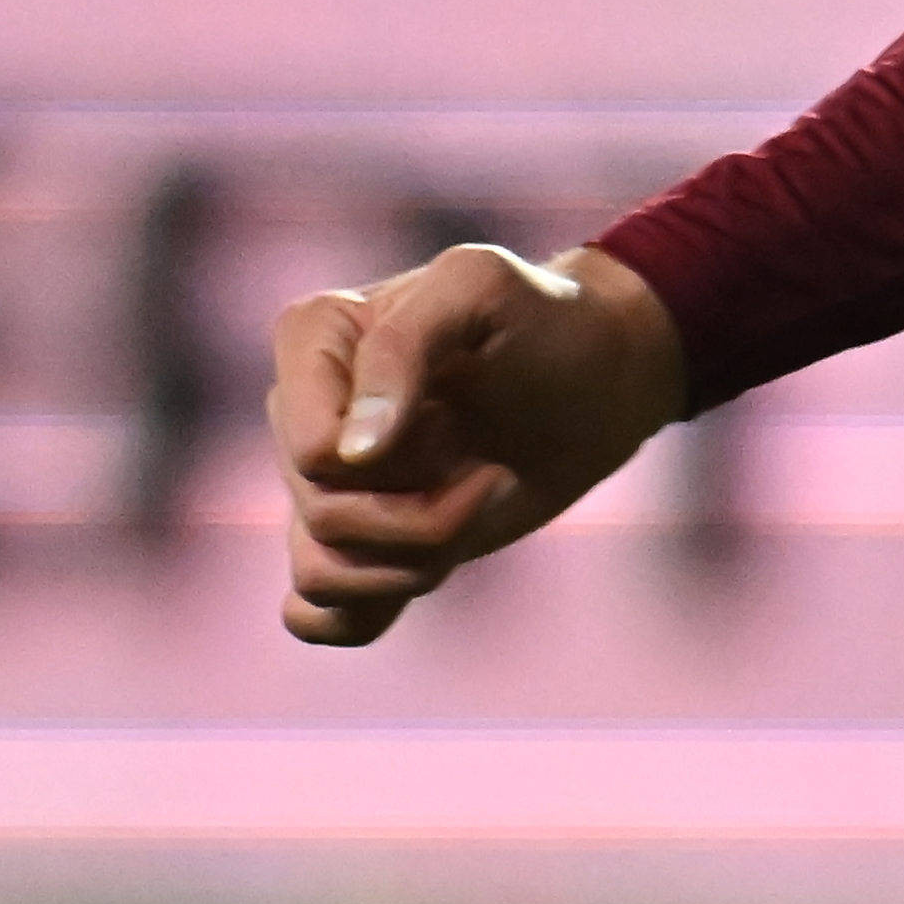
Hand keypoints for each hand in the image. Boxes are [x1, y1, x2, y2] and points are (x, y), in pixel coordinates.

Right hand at [272, 241, 684, 644]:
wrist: (600, 377)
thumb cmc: (544, 319)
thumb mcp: (483, 289)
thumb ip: (406, 345)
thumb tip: (352, 453)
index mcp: (311, 340)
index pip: (310, 451)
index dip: (393, 458)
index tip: (454, 418)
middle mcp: (303, 414)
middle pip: (324, 514)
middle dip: (424, 512)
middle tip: (495, 469)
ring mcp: (330, 483)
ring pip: (322, 572)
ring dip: (416, 561)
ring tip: (477, 506)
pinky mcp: (364, 540)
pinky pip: (318, 614)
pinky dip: (364, 609)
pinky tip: (420, 574)